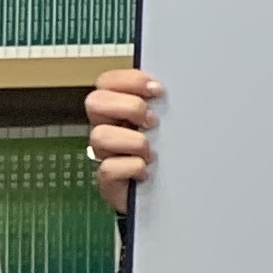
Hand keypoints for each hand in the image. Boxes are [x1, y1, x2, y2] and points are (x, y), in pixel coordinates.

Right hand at [84, 69, 158, 213]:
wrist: (166, 192)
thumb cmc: (167, 153)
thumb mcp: (168, 123)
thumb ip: (164, 104)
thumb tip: (177, 86)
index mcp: (119, 109)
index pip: (107, 82)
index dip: (129, 80)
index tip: (157, 90)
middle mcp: (107, 128)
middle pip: (95, 102)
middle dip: (128, 107)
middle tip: (152, 120)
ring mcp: (105, 154)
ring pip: (99, 135)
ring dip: (132, 141)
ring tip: (150, 151)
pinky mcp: (108, 179)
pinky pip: (109, 168)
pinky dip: (132, 167)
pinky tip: (146, 170)